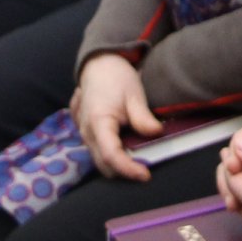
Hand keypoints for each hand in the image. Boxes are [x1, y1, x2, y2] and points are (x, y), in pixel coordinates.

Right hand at [74, 54, 162, 180]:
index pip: (111, 156)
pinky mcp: (87, 135)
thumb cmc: (116, 78)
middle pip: (104, 165)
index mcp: (98, 122)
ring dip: (119, 164)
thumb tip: (156, 133)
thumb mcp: (134, 95)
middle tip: (148, 165)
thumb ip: (142, 117)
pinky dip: (114, 155)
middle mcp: (86, 133)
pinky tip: (127, 144)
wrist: (99, 66)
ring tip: (140, 154)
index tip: (146, 174)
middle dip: (125, 171)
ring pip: (101, 161)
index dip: (128, 169)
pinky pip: (99, 153)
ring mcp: (84, 135)